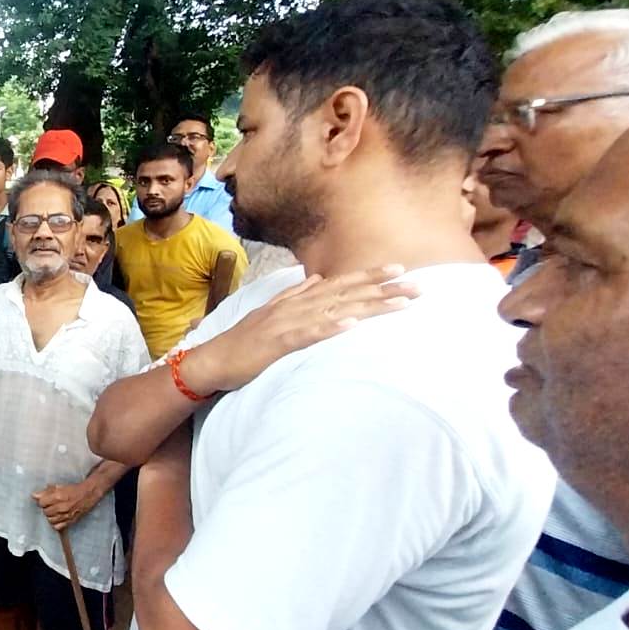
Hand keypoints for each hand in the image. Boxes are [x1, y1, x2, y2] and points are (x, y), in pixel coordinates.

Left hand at [33, 481, 98, 531]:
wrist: (88, 495)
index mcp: (58, 496)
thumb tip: (34, 496)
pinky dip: (55, 523)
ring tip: (54, 511)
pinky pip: (57, 526)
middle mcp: (62, 507)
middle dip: (46, 508)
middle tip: (51, 505)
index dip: (42, 501)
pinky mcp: (70, 521)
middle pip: (45, 512)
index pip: (41, 503)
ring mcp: (66, 515)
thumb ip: (45, 492)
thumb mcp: (59, 487)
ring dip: (50, 516)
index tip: (45, 500)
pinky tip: (58, 518)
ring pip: (50, 520)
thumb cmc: (74, 490)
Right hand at [185, 265, 418, 393]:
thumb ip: (295, 294)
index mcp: (296, 301)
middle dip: (382, 288)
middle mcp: (295, 307)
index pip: (339, 284)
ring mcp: (287, 323)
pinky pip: (308, 334)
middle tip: (416, 283)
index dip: (368, 276)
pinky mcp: (278, 343)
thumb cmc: (244, 342)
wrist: (213, 359)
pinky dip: (329, 327)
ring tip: (399, 301)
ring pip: (335, 310)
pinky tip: (351, 324)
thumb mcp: (271, 313)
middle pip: (345, 293)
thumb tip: (317, 278)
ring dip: (368, 305)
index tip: (398, 270)